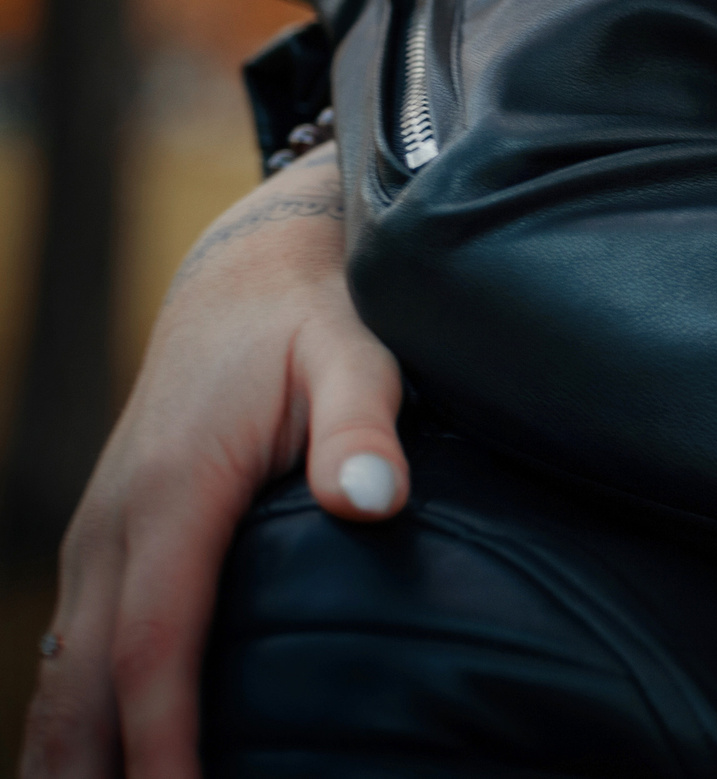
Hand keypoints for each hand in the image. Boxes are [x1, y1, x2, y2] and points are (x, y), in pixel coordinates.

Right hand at [20, 145, 404, 778]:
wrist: (249, 272)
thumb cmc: (316, 320)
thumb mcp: (357, 354)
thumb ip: (365, 425)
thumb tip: (373, 497)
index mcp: (173, 494)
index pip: (155, 646)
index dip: (162, 739)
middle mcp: (114, 526)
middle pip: (81, 686)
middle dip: (95, 773)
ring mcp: (98, 539)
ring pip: (58, 679)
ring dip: (67, 760)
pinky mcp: (105, 546)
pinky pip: (67, 656)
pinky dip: (68, 723)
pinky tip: (89, 772)